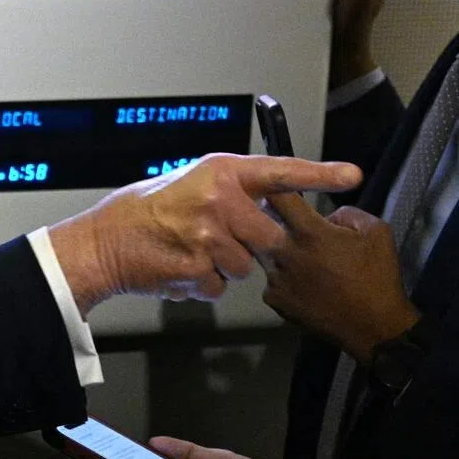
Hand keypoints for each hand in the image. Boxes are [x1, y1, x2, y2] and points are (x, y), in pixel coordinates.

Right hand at [48, 153, 361, 314]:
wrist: (107, 240)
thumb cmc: (147, 210)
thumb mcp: (192, 183)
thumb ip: (230, 191)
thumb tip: (264, 206)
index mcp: (221, 172)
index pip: (280, 172)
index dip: (319, 174)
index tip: (352, 175)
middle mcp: (219, 200)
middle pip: (269, 237)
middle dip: (252, 247)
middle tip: (221, 240)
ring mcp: (209, 235)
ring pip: (244, 267)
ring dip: (224, 267)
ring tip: (191, 252)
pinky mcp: (197, 268)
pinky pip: (219, 286)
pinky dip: (203, 284)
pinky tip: (181, 267)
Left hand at [260, 194, 418, 361]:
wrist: (374, 328)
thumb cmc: (378, 277)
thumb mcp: (376, 231)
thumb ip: (346, 213)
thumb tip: (325, 217)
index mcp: (309, 233)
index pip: (278, 198)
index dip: (277, 189)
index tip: (279, 188)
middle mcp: (284, 254)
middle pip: (261, 225)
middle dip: (269, 219)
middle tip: (287, 224)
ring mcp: (275, 279)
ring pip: (265, 253)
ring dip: (277, 250)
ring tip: (301, 258)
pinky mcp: (273, 300)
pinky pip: (271, 278)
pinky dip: (282, 277)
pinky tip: (301, 283)